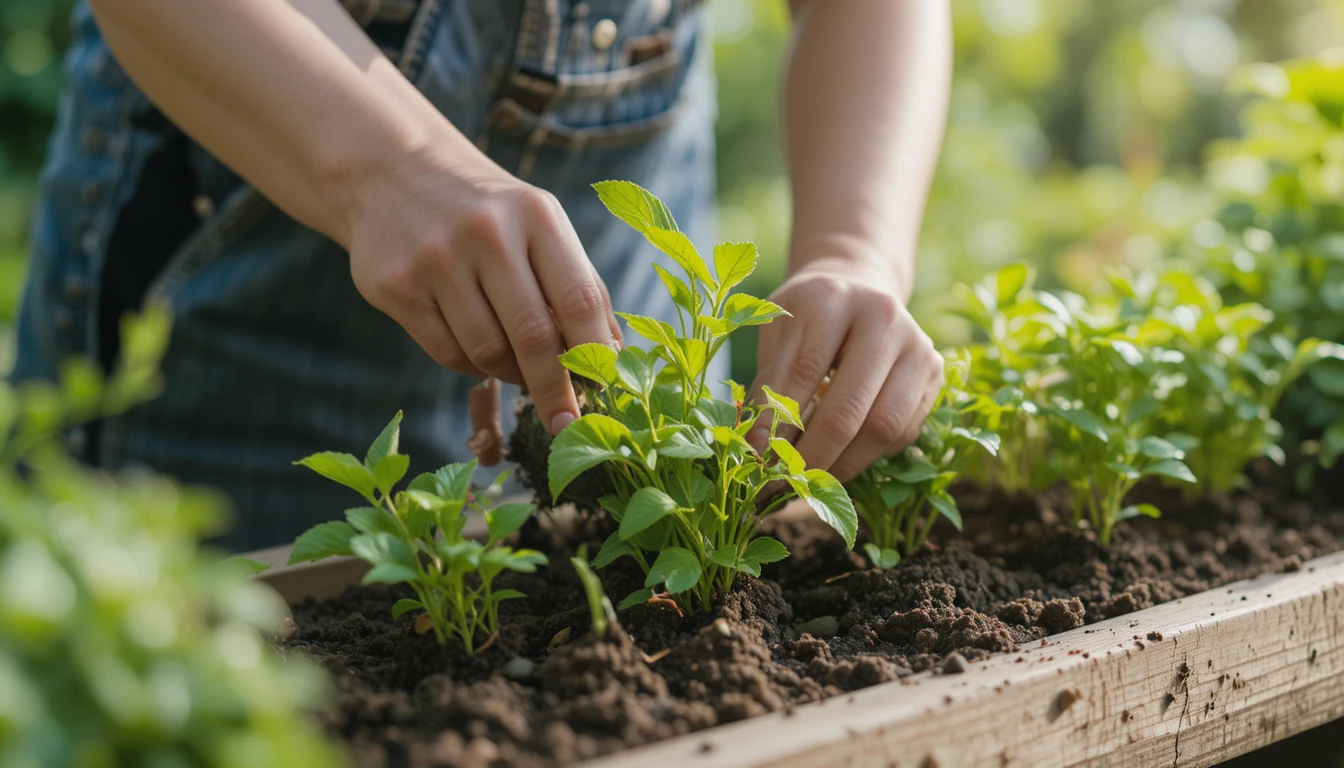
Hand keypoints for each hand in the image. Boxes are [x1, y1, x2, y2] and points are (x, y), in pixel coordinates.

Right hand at [345, 142, 620, 434]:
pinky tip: (476, 347)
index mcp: (536, 215)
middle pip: (533, 336)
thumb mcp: (541, 227)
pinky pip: (448, 353)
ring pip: (488, 351)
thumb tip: (614, 357)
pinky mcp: (397, 286)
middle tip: (567, 425)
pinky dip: (471, 364)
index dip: (596, 356)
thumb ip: (579, 285)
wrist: (396, 172)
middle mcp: (486, 232)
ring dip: (510, 374)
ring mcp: (436, 259)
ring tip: (518, 367)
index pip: (579, 298)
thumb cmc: (491, 214)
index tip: (607, 398)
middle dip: (555, 390)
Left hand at [749, 254, 942, 480]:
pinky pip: (904, 431)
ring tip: (813, 479)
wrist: (858, 291)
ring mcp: (917, 345)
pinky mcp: (934, 373)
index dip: (779, 424)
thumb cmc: (808, 318)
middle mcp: (883, 318)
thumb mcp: (779, 336)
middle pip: (849, 409)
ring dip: (844, 464)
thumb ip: (769, 385)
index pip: (804, 373)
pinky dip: (869, 455)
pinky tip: (841, 457)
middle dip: (814, 457)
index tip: (759, 460)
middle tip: (787, 482)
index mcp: (832, 300)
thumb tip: (760, 447)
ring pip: (884, 427)